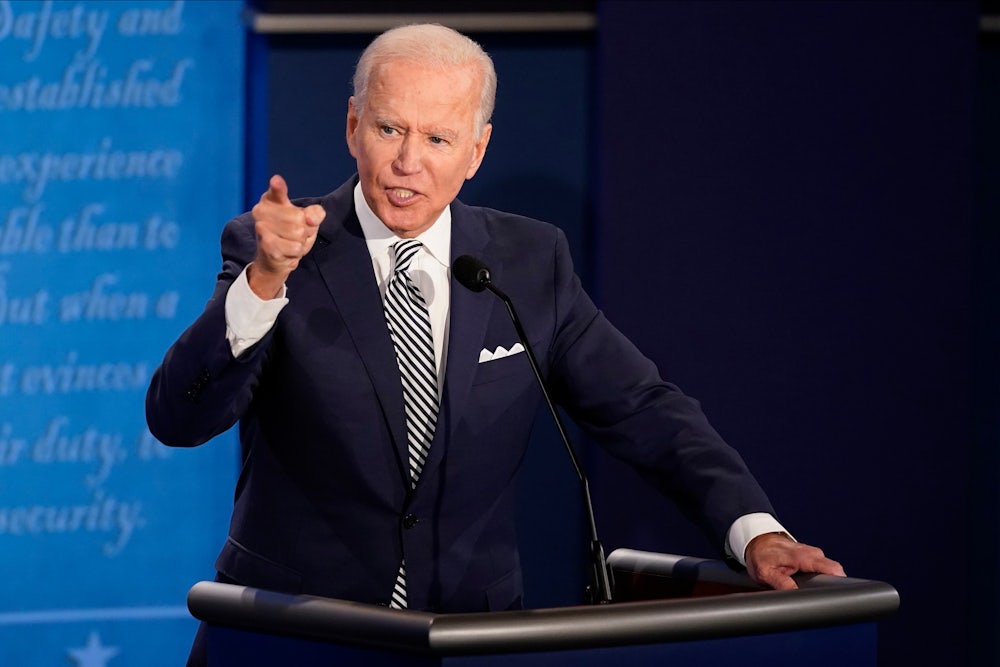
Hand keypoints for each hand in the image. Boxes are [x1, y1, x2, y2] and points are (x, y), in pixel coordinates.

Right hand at [248, 174, 325, 298]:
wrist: (273, 259)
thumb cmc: (291, 234)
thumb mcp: (308, 220)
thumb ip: (315, 214)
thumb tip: (310, 218)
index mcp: (271, 199)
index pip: (276, 191)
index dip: (278, 186)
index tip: (276, 181)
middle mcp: (261, 211)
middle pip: (300, 217)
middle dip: (305, 229)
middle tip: (295, 234)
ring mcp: (262, 228)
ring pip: (298, 233)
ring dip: (301, 242)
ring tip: (290, 243)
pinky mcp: (266, 245)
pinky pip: (295, 247)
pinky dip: (296, 252)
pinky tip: (287, 252)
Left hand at [744, 532, 845, 590]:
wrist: (757, 541)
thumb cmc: (761, 556)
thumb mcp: (765, 573)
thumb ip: (781, 583)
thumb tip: (795, 593)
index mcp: (803, 557)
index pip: (833, 569)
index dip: (839, 584)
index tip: (836, 596)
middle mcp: (812, 553)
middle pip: (835, 572)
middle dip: (832, 586)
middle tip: (821, 600)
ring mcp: (814, 554)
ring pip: (829, 571)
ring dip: (825, 583)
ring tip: (814, 594)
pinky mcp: (812, 557)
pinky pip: (823, 568)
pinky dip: (820, 578)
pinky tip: (811, 586)